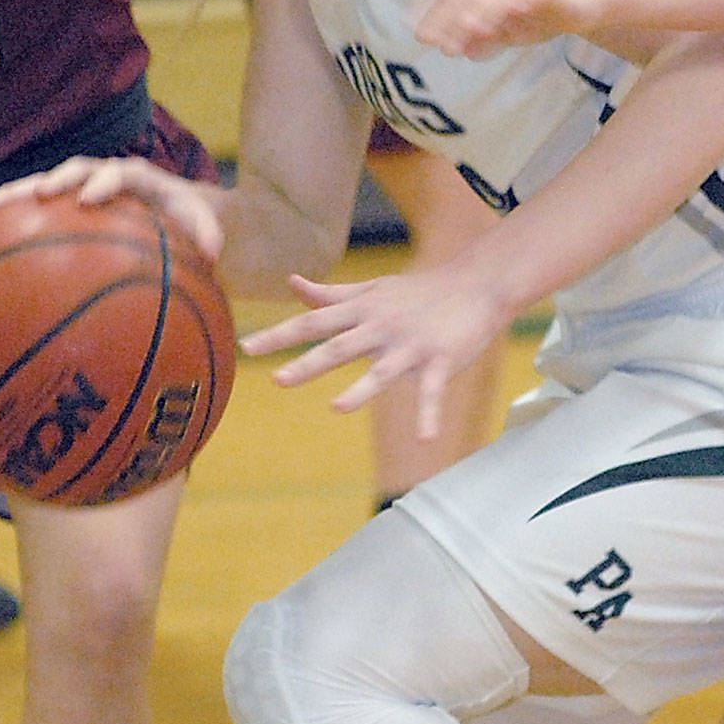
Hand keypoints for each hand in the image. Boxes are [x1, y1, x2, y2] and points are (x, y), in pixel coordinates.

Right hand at [0, 155, 224, 261]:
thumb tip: (214, 253)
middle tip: (37, 195)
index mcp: (141, 178)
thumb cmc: (192, 218)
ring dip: (20, 193)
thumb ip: (209, 234)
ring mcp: (85, 188)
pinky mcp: (70, 206)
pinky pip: (39, 211)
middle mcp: (109, 176)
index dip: (103, 182)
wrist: (182, 210)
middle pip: (77, 170)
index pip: (121, 172)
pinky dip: (14, 219)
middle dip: (56, 180)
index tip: (88, 199)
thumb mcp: (207, 226)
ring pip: (48, 184)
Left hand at [240, 261, 506, 436]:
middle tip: (277, 379)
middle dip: (308, 363)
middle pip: (339, 346)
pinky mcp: (440, 361)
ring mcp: (410, 346)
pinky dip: (429, 415)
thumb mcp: (371, 289)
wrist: (476, 284)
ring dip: (360, 390)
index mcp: (361, 310)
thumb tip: (292, 283)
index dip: (279, 335)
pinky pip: (433, 392)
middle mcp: (381, 327)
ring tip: (337, 408)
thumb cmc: (417, 291)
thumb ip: (330, 293)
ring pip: (382, 371)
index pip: (312, 322)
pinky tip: (425, 440)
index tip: (246, 348)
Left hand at [416, 0, 605, 57]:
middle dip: (446, 18)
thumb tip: (464, 52)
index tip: (416, 33)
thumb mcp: (511, 33)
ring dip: (473, 16)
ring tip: (460, 41)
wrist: (586, 2)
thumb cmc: (544, 14)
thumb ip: (488, 39)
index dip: (432, 11)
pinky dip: (511, 4)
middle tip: (431, 43)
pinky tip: (500, 21)